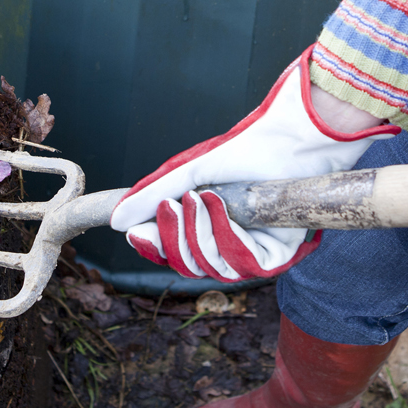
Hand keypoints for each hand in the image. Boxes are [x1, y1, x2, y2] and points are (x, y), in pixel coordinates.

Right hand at [109, 46, 399, 279]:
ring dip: (200, 233)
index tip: (135, 232)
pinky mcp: (278, 256)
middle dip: (175, 237)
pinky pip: (242, 264)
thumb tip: (116, 221)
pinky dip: (226, 235)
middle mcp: (230, 243)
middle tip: (172, 205)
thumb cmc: (247, 149)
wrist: (291, 139)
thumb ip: (153, 195)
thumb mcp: (190, 172)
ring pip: (212, 268)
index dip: (153, 246)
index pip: (173, 252)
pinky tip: (221, 206)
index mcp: (208, 225)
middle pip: (188, 265)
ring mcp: (253, 252)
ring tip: (201, 197)